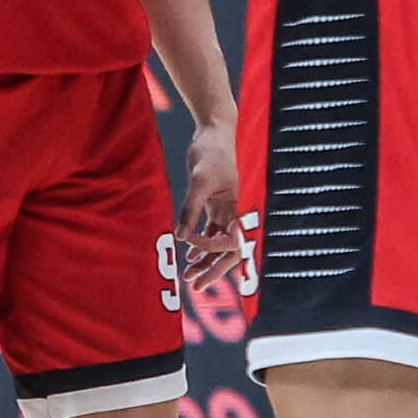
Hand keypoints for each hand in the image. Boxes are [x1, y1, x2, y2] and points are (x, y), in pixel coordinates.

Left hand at [175, 109, 242, 290]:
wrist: (214, 130)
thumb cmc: (211, 151)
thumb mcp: (199, 179)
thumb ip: (190, 208)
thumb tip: (181, 236)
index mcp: (237, 208)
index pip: (230, 242)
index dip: (211, 248)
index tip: (189, 243)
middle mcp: (234, 213)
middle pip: (228, 251)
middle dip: (213, 270)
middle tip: (196, 287)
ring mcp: (225, 209)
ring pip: (218, 243)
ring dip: (205, 260)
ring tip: (189, 278)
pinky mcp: (215, 204)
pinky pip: (211, 231)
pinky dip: (201, 244)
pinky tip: (189, 255)